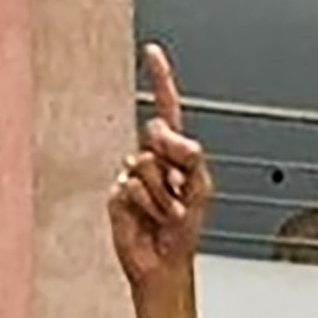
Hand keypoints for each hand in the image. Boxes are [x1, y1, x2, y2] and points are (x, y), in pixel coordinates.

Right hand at [109, 43, 215, 296]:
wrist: (164, 264)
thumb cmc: (185, 229)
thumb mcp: (201, 186)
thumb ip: (188, 155)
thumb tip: (162, 135)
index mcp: (174, 152)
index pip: (166, 108)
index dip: (159, 79)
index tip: (150, 52)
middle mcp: (151, 159)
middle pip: (155, 134)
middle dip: (171, 158)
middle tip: (178, 186)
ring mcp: (131, 176)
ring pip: (144, 165)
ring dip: (162, 194)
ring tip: (167, 213)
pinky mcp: (116, 197)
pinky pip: (130, 188)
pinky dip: (147, 205)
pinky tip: (151, 219)